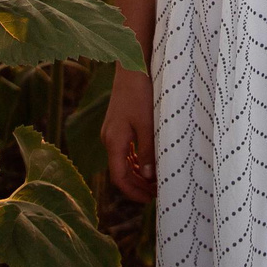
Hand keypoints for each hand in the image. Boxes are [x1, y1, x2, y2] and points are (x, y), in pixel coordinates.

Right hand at [102, 68, 158, 202]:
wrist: (132, 66)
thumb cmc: (140, 93)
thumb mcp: (148, 124)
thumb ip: (148, 151)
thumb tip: (149, 177)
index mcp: (114, 141)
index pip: (119, 178)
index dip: (133, 192)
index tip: (150, 200)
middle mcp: (109, 139)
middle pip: (120, 172)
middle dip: (137, 186)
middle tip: (157, 194)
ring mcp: (111, 132)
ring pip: (122, 162)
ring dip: (137, 174)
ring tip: (155, 182)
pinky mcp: (117, 124)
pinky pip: (124, 150)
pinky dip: (135, 161)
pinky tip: (148, 163)